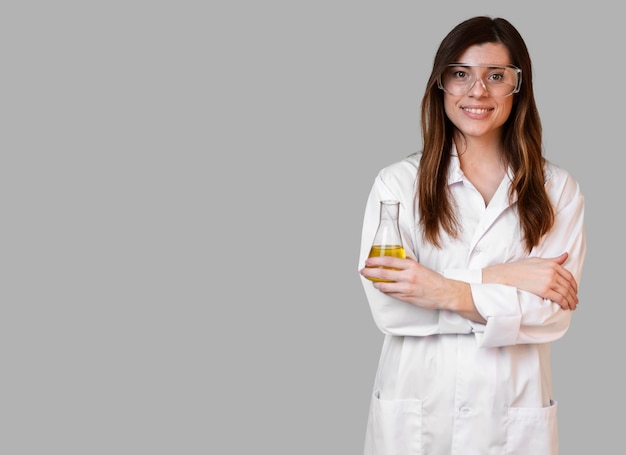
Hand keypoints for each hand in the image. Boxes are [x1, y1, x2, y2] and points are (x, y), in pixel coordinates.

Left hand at [360, 256, 481, 321]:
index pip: (389, 261)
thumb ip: (407, 264)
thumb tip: (396, 260)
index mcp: (411, 266)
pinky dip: (385, 290)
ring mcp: (406, 289)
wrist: (445, 293)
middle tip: (363, 271)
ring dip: (376, 284)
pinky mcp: (407, 298)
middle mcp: (408, 277)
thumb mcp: (420, 267)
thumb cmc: (434, 280)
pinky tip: (382, 288)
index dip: (376, 261)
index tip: (368, 261)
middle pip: (383, 274)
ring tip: (372, 281)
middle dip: (370, 272)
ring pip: (385, 286)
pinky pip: (391, 294)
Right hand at [482, 253, 577, 309]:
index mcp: (552, 264)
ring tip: (571, 306)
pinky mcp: (544, 290)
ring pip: (566, 293)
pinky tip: (565, 306)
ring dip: (570, 301)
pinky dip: (564, 303)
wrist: (508, 274)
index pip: (569, 276)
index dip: (574, 286)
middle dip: (573, 295)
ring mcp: (549, 281)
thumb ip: (554, 260)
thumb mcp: (539, 260)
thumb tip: (566, 255)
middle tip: (575, 301)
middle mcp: (553, 272)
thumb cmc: (521, 268)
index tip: (574, 291)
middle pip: (569, 286)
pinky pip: (559, 298)